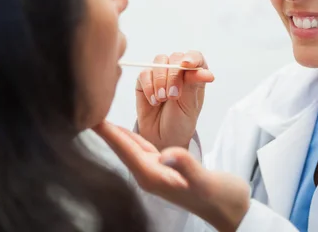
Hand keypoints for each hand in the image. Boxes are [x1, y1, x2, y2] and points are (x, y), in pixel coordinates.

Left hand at [94, 122, 249, 231]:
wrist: (230, 210)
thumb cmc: (220, 197)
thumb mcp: (204, 181)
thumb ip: (186, 166)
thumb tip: (167, 154)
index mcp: (154, 177)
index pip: (125, 149)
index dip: (108, 132)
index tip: (89, 115)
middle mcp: (150, 175)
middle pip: (121, 148)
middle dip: (105, 129)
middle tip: (87, 107)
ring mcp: (156, 173)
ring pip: (129, 148)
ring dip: (115, 132)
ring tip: (99, 116)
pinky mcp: (164, 169)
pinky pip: (141, 149)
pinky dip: (131, 137)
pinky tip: (125, 131)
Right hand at [136, 51, 213, 150]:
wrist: (162, 137)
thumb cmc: (180, 121)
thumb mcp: (190, 105)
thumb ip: (193, 85)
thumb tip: (207, 73)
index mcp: (194, 75)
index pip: (195, 57)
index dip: (192, 57)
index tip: (187, 64)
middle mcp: (177, 71)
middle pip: (175, 58)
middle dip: (173, 76)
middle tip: (173, 96)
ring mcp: (160, 74)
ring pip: (158, 62)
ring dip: (160, 81)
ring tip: (162, 99)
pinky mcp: (144, 81)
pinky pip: (144, 74)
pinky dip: (148, 87)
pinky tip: (153, 101)